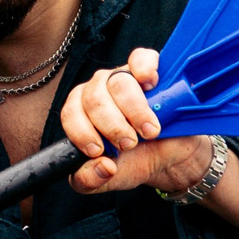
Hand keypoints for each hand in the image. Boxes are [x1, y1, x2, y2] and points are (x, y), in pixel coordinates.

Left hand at [62, 47, 210, 195]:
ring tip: (149, 131)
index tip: (100, 151)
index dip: (83, 133)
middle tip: (129, 144)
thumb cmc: (133, 161)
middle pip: (94, 99)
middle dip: (112, 126)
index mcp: (80, 114)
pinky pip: (141, 58)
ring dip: (135, 110)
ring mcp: (121, 76)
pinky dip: (145, 69)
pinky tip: (150, 84)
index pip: (70, 114)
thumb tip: (101, 167)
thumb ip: (90, 180)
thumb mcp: (107, 178)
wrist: (168, 155)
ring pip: (119, 82)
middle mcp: (96, 91)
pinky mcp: (147, 69)